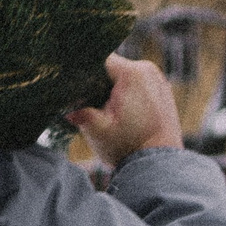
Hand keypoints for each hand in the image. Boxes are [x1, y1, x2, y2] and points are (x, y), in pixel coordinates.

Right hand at [66, 54, 183, 168]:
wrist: (160, 165)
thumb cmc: (128, 147)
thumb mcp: (96, 129)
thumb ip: (78, 110)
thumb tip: (63, 105)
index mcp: (132, 73)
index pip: (98, 60)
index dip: (82, 73)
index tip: (73, 90)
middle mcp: (148, 70)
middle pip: (110, 67)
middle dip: (96, 85)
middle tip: (90, 107)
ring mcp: (158, 80)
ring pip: (121, 76)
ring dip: (110, 91)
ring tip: (107, 114)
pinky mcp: (162, 91)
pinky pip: (135, 84)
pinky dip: (124, 95)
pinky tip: (121, 115)